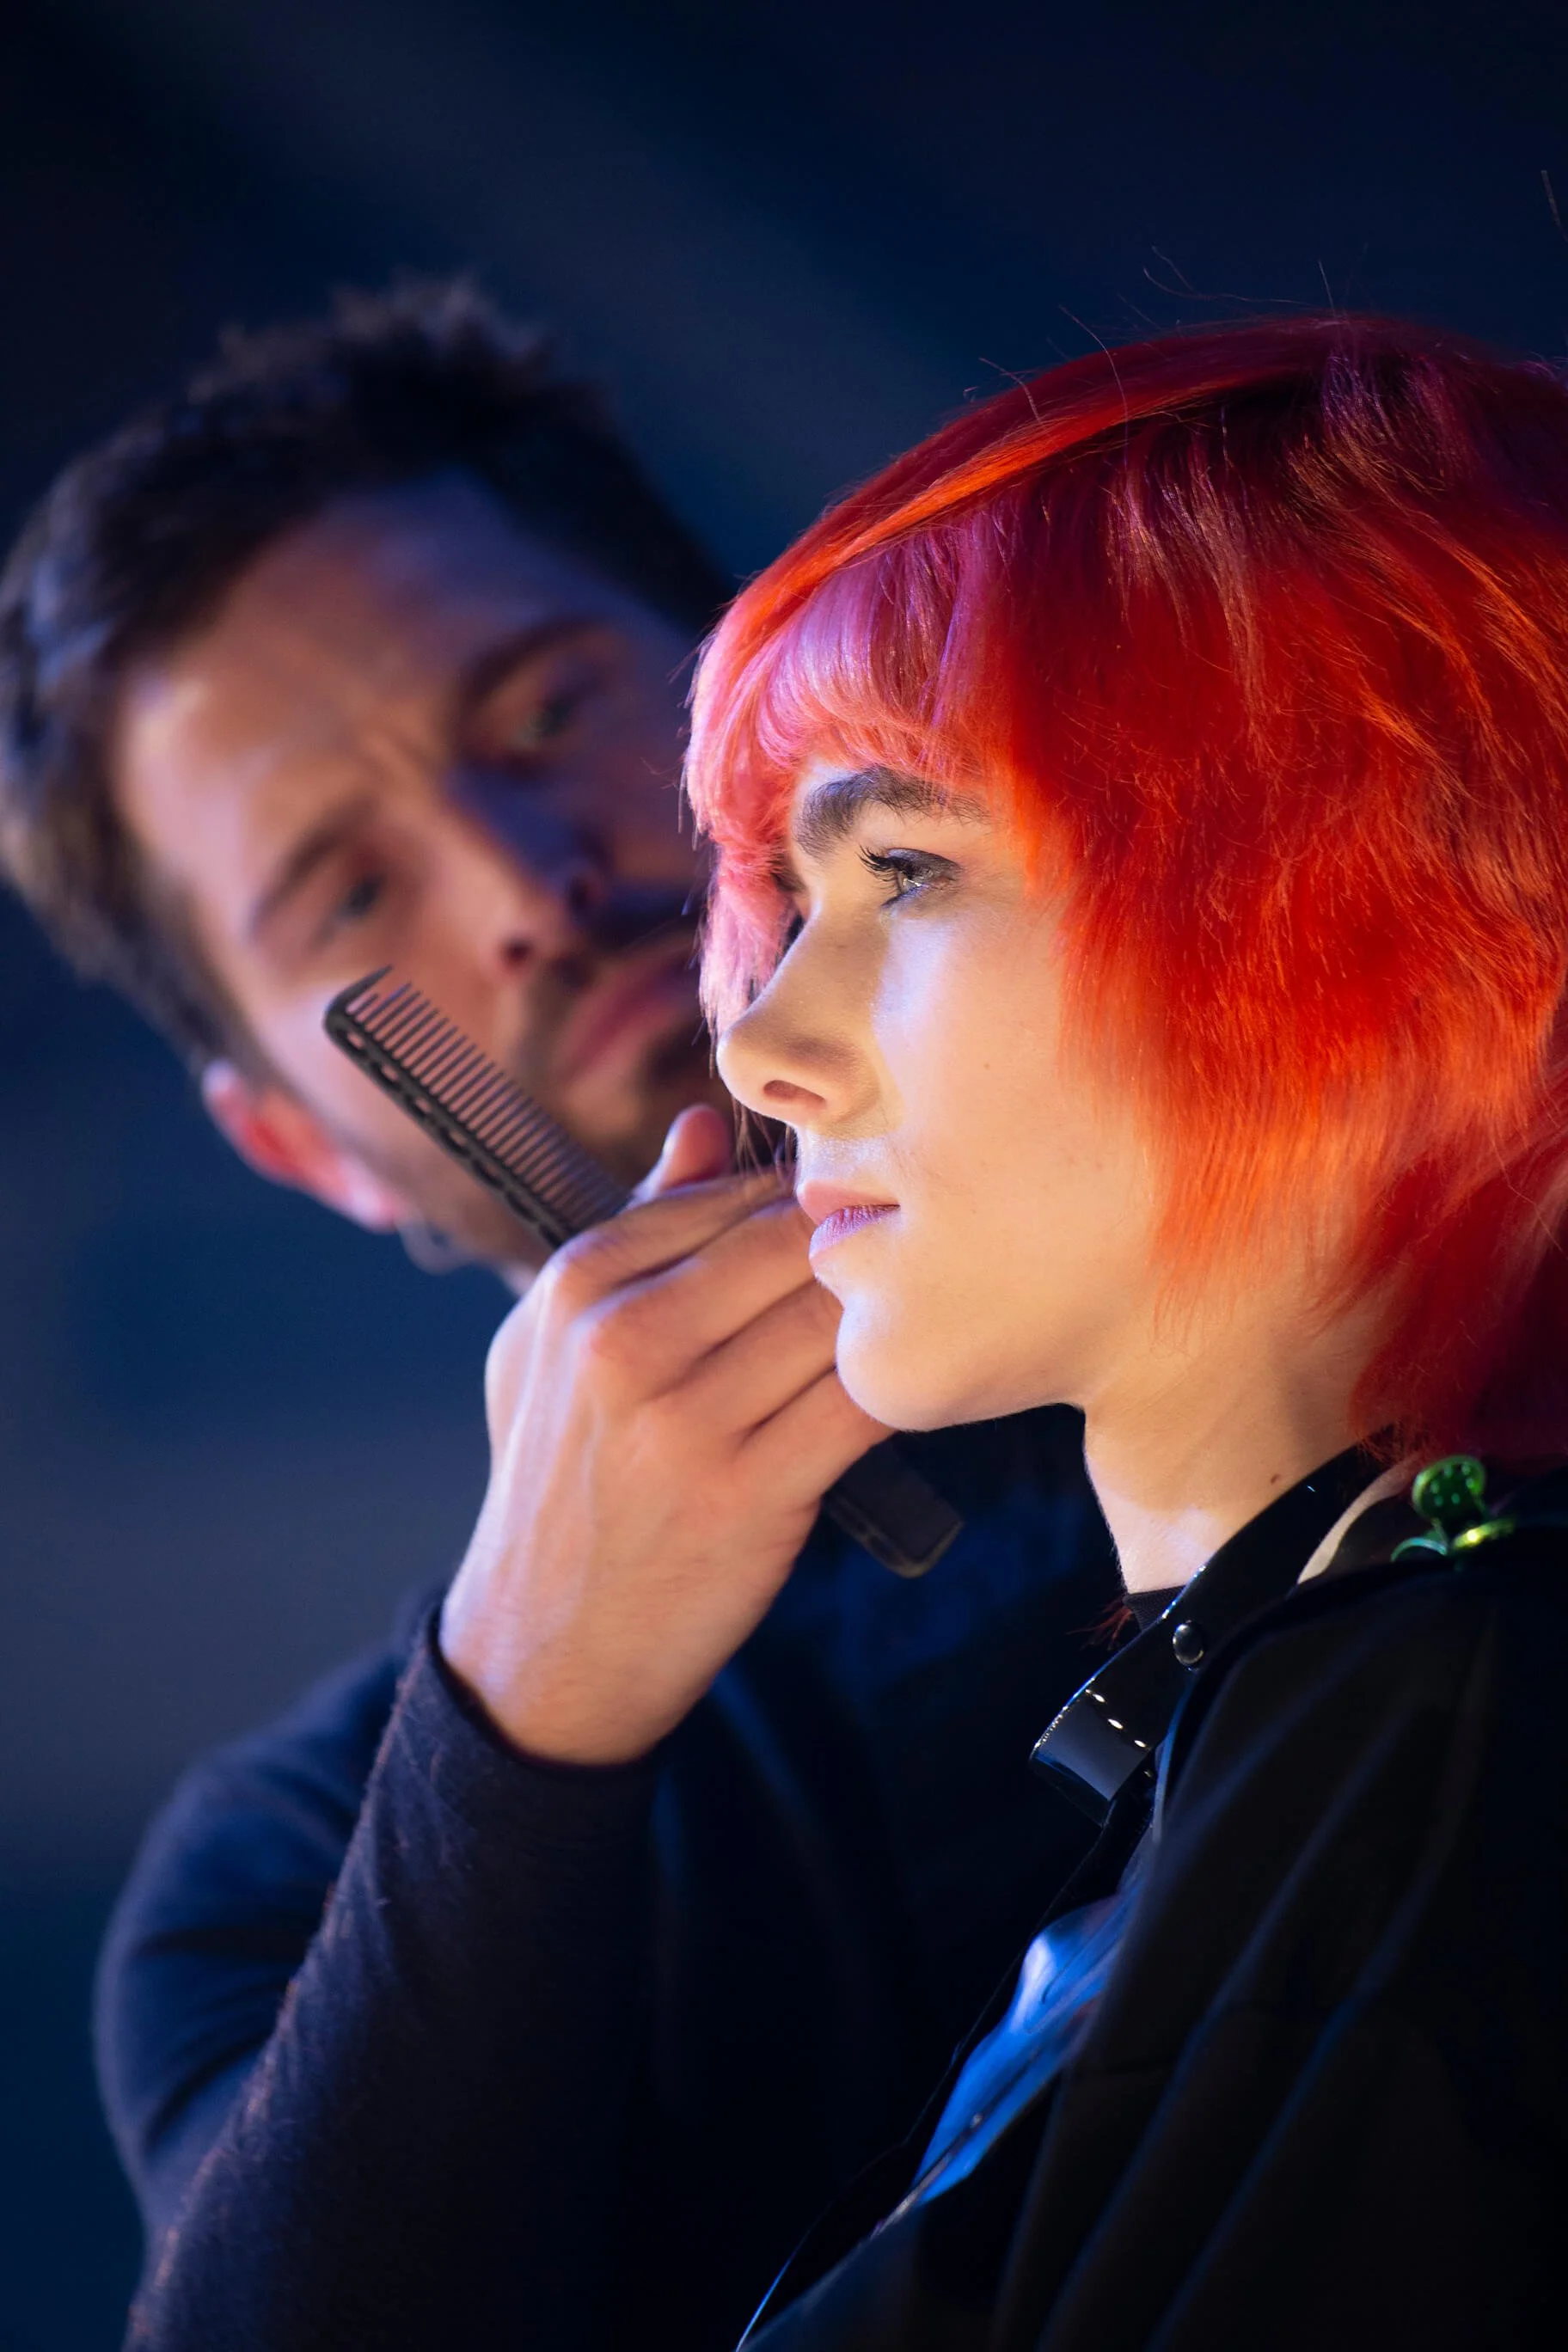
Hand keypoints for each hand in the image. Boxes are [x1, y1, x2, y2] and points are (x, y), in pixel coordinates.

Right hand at [439, 1106, 886, 1763]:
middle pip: (789, 1246)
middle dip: (856, 1246)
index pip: (730, 1197)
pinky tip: (908, 1382)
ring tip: (921, 1311)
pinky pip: (858, 1405)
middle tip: (909, 1256)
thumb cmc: (560, 1476)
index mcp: (578, 1286)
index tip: (849, 1219)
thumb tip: (705, 1124)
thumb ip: (632, 1227)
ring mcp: (686, 1422)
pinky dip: (895, 1385)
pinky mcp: (749, 1496)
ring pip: (831, 1318)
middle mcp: (625, 1342)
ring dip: (883, 1312)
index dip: (802, 1205)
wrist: (544, 1646)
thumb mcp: (553, 1342)